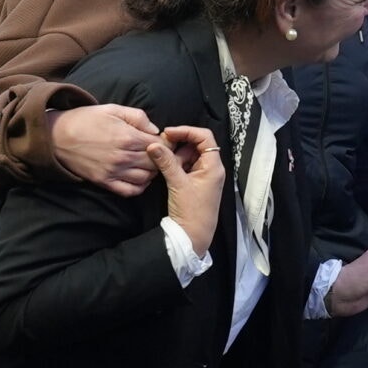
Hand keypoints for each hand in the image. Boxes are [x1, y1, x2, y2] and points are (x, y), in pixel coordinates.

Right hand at [53, 103, 161, 195]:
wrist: (57, 136)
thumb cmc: (86, 119)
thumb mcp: (113, 109)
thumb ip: (138, 117)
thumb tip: (156, 130)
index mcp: (128, 137)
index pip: (160, 145)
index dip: (167, 144)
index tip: (165, 141)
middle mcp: (123, 157)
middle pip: (156, 163)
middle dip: (162, 158)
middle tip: (160, 154)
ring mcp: (113, 171)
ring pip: (146, 178)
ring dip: (152, 172)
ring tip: (149, 164)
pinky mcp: (104, 181)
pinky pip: (130, 191)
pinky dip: (139, 187)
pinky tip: (139, 177)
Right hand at [151, 125, 224, 257]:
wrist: (193, 236)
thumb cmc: (191, 211)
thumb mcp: (177, 184)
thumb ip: (166, 162)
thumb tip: (153, 144)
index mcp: (214, 166)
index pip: (205, 137)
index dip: (186, 131)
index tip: (168, 132)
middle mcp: (212, 168)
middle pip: (197, 145)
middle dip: (179, 143)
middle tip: (161, 145)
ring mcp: (204, 176)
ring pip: (190, 155)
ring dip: (176, 154)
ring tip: (160, 158)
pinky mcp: (196, 183)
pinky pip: (187, 166)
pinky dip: (176, 164)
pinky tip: (164, 166)